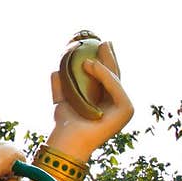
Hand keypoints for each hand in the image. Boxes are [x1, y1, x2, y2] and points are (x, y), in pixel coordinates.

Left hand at [47, 39, 133, 162]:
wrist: (66, 140)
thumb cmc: (64, 123)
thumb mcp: (62, 99)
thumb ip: (60, 85)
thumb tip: (55, 70)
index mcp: (106, 100)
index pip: (107, 75)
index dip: (103, 59)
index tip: (96, 42)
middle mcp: (118, 103)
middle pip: (114, 74)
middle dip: (109, 56)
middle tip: (102, 40)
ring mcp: (124, 107)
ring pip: (115, 78)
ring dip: (103, 63)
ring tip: (86, 56)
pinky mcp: (126, 111)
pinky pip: (115, 88)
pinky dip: (104, 75)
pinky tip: (90, 65)